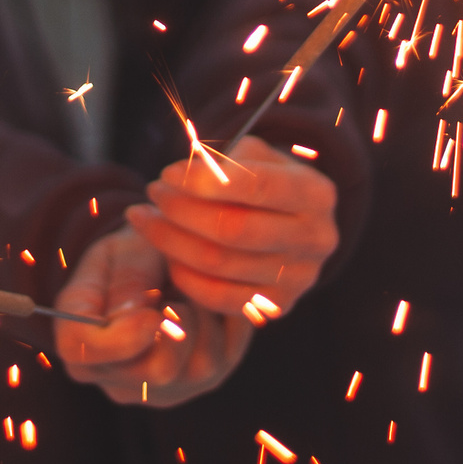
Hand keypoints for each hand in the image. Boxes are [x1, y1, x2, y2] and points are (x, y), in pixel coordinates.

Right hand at [54, 226, 250, 406]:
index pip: (83, 353)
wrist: (155, 262)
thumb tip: (141, 319)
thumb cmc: (131, 254)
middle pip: (157, 372)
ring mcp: (159, 389)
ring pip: (199, 369)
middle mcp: (114, 378)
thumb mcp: (121, 253)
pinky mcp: (198, 384)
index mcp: (75, 340)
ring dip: (205, 319)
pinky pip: (225, 359)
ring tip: (190, 293)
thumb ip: (125, 284)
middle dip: (177, 322)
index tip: (151, 307)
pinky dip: (227, 324)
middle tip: (174, 292)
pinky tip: (210, 304)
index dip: (121, 335)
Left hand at [127, 135, 338, 320]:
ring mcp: (299, 278)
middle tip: (153, 194)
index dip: (205, 180)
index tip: (168, 174)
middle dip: (181, 210)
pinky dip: (184, 274)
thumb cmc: (264, 181)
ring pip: (220, 264)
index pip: (257, 186)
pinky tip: (166, 252)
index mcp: (317, 194)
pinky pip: (218, 296)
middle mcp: (316, 239)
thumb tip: (184, 174)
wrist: (291, 222)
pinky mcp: (278, 306)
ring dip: (171, 240)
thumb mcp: (255, 157)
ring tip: (145, 218)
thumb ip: (224, 161)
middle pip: (234, 229)